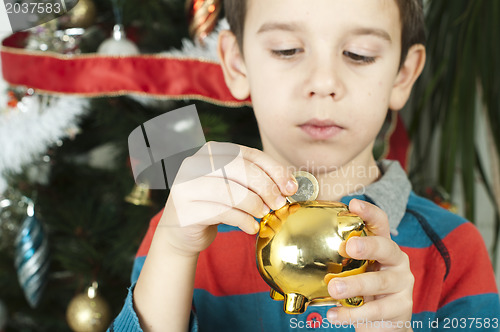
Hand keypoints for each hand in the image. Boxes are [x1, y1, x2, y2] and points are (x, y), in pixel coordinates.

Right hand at [158, 141, 297, 255]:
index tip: (290, 187)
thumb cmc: (214, 206)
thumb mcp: (233, 186)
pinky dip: (243, 221)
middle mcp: (194, 163)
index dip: (274, 169)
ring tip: (263, 215)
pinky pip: (223, 213)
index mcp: (210, 151)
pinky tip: (250, 227)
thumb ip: (255, 179)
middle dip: (266, 187)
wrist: (181, 233)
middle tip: (279, 203)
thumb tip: (290, 184)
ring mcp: (186, 186)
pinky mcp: (185, 210)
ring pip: (232, 192)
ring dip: (255, 205)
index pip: (248, 154)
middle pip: (240, 169)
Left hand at [327, 199, 413, 330]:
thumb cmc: (363, 290)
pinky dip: (352, 314)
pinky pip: (376, 310)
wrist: (383, 323)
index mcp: (383, 246)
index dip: (369, 212)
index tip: (353, 203)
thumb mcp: (354, 270)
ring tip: (333, 289)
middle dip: (367, 246)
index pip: (380, 224)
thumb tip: (304, 242)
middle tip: (348, 247)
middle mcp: (396, 261)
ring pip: (379, 282)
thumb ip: (340, 257)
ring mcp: (402, 284)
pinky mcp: (401, 307)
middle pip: (385, 247)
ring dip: (355, 285)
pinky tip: (333, 315)